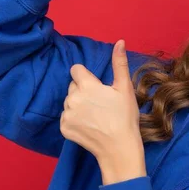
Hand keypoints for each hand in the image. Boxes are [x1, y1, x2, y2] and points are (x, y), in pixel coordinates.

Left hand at [60, 40, 143, 167]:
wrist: (118, 148)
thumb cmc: (125, 117)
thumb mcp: (125, 88)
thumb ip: (119, 63)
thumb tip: (119, 41)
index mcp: (86, 86)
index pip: (76, 70)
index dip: (86, 76)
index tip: (97, 87)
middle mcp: (72, 98)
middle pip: (72, 86)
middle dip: (83, 90)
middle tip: (99, 103)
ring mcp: (66, 114)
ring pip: (69, 101)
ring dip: (78, 105)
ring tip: (95, 115)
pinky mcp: (63, 128)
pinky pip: (66, 117)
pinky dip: (74, 119)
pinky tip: (88, 125)